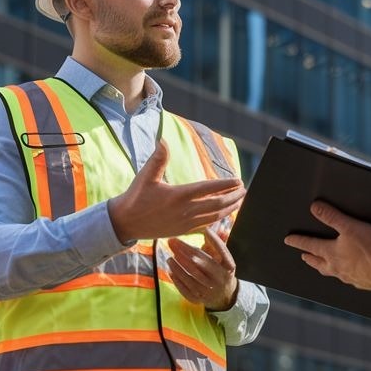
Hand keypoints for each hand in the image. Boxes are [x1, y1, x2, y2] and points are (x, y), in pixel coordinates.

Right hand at [107, 141, 244, 242]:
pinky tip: (225, 214)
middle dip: (233, 197)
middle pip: (217, 204)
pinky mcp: (183, 231)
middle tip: (244, 190)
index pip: (208, 189)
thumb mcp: (145, 176)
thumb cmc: (136, 197)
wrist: (125, 222)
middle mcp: (184, 210)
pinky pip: (207, 225)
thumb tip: (163, 140)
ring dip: (230, 208)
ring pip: (214, 216)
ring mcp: (185, 223)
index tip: (238, 181)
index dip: (225, 185)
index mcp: (178, 195)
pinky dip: (219, 220)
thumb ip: (158, 159)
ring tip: (240, 201)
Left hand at [167, 226, 238, 310]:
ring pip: (190, 277)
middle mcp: (220, 279)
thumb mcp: (224, 260)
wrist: (225, 296)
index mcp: (228, 267)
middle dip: (184, 250)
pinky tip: (171, 271)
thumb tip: (206, 230)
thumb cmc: (221, 272)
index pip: (221, 250)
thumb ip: (215, 246)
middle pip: (200, 263)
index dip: (214, 239)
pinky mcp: (199, 299)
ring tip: (170, 257)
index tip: (204, 229)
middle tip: (172, 241)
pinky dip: (177, 280)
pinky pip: (185, 289)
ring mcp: (209, 291)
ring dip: (178, 265)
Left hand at [284, 201, 370, 289]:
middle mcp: (338, 268)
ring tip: (323, 267)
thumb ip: (331, 216)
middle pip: (319, 263)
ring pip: (333, 273)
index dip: (298, 241)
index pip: (311, 245)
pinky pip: (351, 280)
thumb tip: (315, 207)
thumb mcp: (349, 226)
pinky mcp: (364, 283)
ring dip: (326, 268)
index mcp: (332, 253)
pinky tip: (350, 275)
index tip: (288, 240)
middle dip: (310, 258)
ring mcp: (351, 277)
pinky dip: (347, 276)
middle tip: (304, 256)